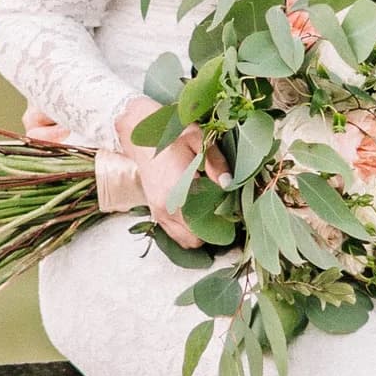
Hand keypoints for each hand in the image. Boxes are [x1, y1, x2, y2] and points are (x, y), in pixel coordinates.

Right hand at [115, 97, 225, 251]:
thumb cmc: (170, 135)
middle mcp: (166, 207)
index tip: (233, 212)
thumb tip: (228, 183)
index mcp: (178, 190)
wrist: (142, 136)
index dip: (222, 223)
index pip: (204, 223)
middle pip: (196, 239)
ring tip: (211, 213)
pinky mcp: (155, 211)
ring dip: (199, 232)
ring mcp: (158, 212)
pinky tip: (197, 212)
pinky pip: (174, 233)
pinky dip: (188, 229)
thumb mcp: (197, 139)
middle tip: (224, 214)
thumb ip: (215, 162)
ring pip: (184, 240)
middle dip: (212, 231)